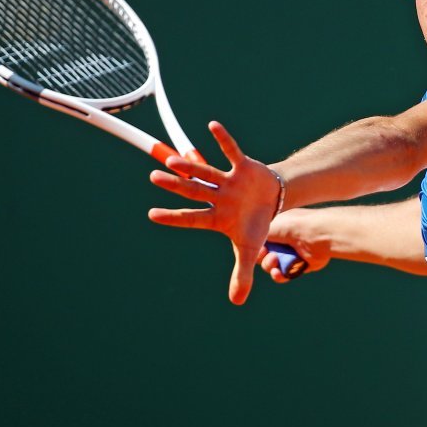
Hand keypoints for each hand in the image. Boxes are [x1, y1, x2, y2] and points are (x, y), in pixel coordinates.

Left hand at [148, 121, 279, 305]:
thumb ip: (242, 274)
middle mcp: (216, 196)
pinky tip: (211, 125)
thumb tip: (237, 301)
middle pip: (193, 190)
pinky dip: (224, 139)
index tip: (152, 214)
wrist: (274, 200)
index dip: (174, 216)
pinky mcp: (242, 166)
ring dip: (191, 166)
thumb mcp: (249, 249)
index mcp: (215, 217)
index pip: (191, 217)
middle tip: (153, 178)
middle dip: (175, 185)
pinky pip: (232, 151)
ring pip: (206, 172)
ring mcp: (227, 181)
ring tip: (173, 160)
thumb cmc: (255, 223)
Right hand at [259, 209, 331, 282]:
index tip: (253, 248)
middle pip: (265, 256)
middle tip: (268, 255)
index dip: (255, 248)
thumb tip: (251, 248)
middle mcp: (285, 240)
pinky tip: (278, 273)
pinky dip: (280, 276)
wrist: (315, 233)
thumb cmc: (290, 226)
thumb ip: (255, 238)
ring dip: (270, 267)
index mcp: (277, 227)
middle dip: (263, 258)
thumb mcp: (267, 227)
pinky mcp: (301, 265)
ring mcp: (293, 253)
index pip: (260, 241)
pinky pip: (286, 274)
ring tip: (275, 262)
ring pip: (274, 267)